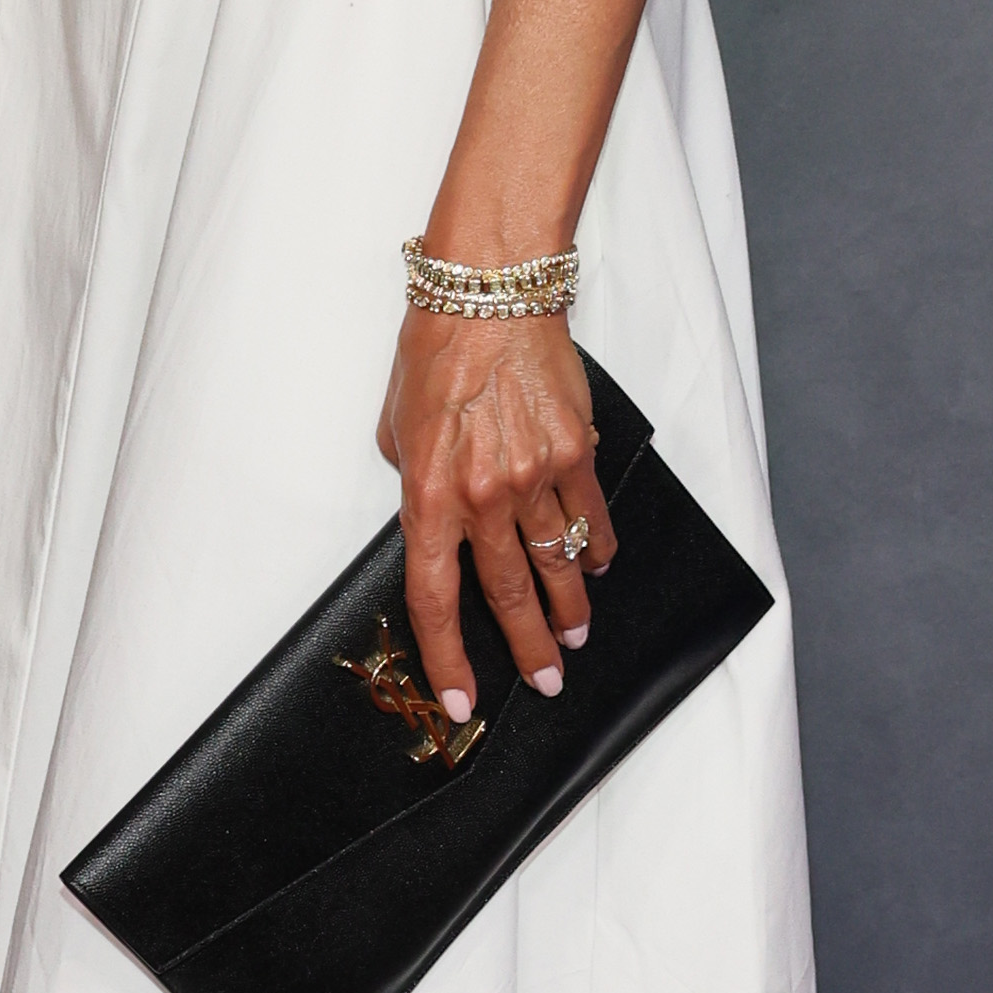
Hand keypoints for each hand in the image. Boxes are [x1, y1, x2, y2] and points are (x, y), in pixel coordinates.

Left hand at [376, 305, 615, 715]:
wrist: (490, 292)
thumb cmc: (436, 348)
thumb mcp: (396, 422)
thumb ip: (411, 478)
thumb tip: (430, 508)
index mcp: (428, 494)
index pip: (436, 600)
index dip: (449, 659)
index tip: (464, 700)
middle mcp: (482, 496)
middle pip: (507, 595)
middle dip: (528, 648)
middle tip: (547, 680)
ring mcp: (534, 476)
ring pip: (556, 564)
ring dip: (567, 607)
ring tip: (574, 636)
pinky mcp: (575, 452)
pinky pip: (590, 516)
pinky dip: (596, 548)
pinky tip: (597, 566)